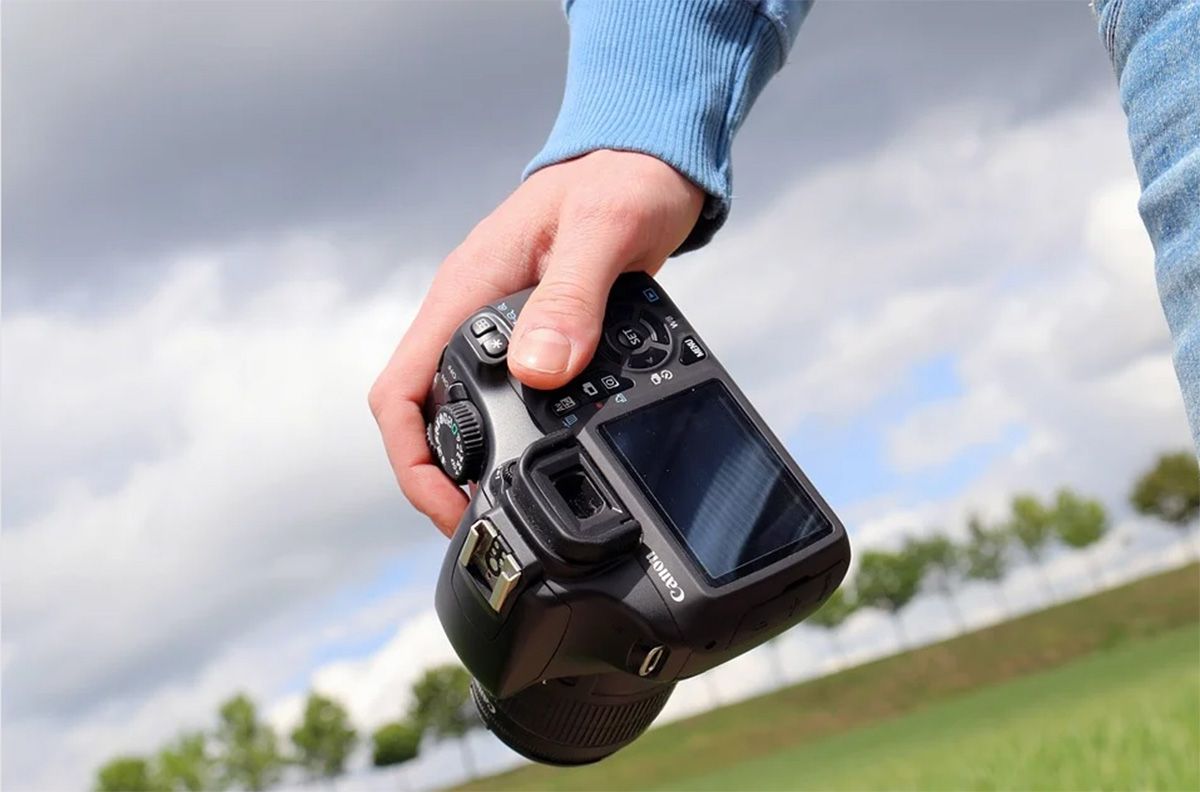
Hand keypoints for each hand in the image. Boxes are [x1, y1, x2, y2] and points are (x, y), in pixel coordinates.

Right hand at [369, 150, 704, 535]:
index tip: (448, 503)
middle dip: (442, 477)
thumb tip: (540, 372)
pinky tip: (547, 456)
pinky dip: (517, 434)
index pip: (400, 387)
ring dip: (477, 460)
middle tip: (484, 523)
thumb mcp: (603, 232)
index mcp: (467, 290)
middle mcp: (472, 313)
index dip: (411, 458)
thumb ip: (572, 298)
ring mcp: (501, 326)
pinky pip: (508, 396)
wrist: (647, 161)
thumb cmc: (623, 180)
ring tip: (512, 505)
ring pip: (463, 408)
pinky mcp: (535, 334)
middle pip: (424, 412)